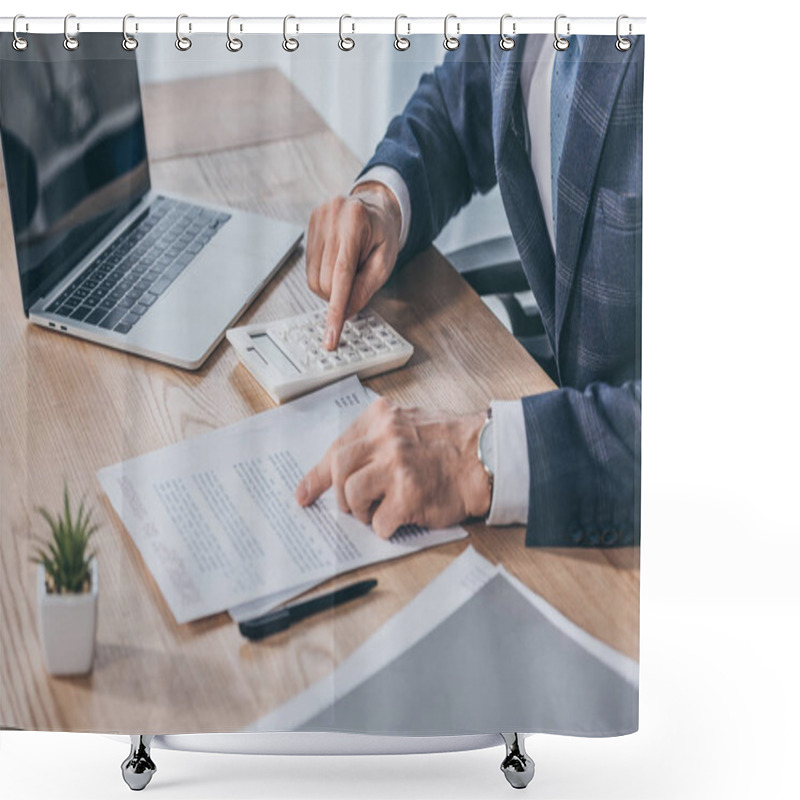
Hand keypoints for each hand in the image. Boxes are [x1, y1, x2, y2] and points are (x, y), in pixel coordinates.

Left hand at [295, 398, 490, 538]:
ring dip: (362, 512)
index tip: (303, 494)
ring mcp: (396, 466)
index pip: (336, 447)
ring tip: (380, 510)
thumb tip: (342, 467)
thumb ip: (376, 439)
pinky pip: (380, 522)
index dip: (316, 476)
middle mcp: (385, 438)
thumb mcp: (407, 423)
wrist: (485, 456)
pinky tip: (403, 517)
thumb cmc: (449, 444)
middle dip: (339, 496)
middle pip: (337, 471)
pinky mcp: (409, 495)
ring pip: (351, 496)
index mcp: (380, 418)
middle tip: (351, 507)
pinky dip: (387, 527)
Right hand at [305, 182, 401, 350]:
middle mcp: (332, 217)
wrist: (374, 206)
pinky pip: (309, 268)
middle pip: (325, 281)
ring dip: (330, 288)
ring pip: (313, 278)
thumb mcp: (385, 262)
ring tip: (348, 272)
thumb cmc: (382, 234)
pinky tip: (336, 265)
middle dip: (339, 295)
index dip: (335, 310)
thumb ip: (366, 288)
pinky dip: (323, 276)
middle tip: (355, 285)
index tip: (330, 337)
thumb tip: (346, 313)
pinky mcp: (309, 225)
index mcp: (355, 222)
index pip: (341, 275)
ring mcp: (318, 219)